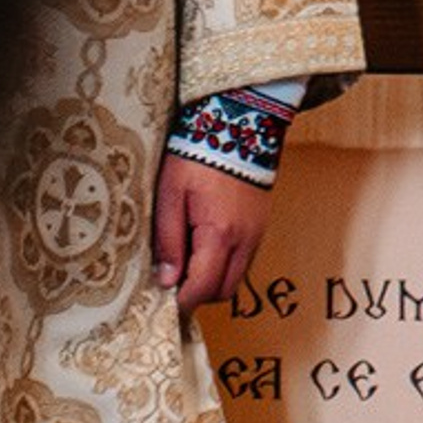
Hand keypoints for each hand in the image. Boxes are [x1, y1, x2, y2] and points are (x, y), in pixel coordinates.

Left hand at [153, 158, 273, 311]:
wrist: (241, 120)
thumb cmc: (199, 155)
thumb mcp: (171, 195)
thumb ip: (168, 241)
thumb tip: (166, 281)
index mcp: (220, 235)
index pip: (201, 289)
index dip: (179, 302)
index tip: (160, 300)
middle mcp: (246, 239)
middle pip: (223, 291)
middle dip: (198, 294)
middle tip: (173, 280)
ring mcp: (258, 230)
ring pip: (236, 276)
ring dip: (213, 279)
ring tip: (188, 259)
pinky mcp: (262, 221)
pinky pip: (245, 258)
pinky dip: (226, 262)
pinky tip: (206, 244)